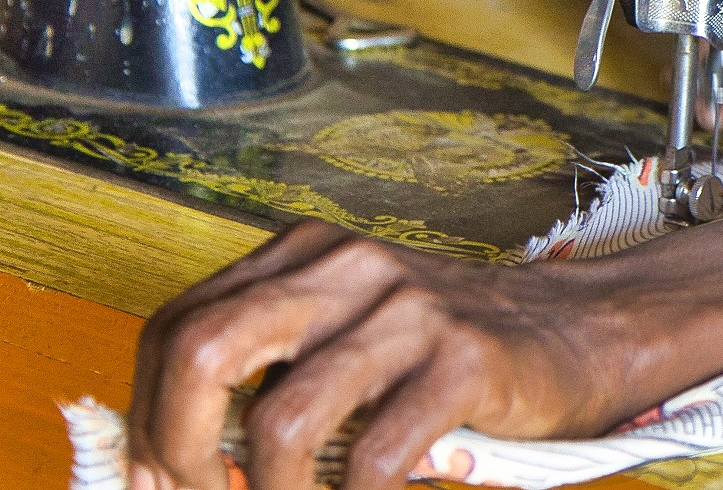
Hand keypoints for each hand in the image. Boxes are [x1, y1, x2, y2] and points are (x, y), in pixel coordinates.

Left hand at [126, 221, 651, 489]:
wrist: (577, 334)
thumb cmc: (444, 355)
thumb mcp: (342, 341)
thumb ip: (265, 376)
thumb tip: (162, 463)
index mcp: (302, 255)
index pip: (175, 328)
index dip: (145, 419)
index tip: (154, 481)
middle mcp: (345, 267)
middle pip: (204, 351)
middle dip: (174, 449)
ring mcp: (406, 310)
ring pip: (282, 417)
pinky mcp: (462, 358)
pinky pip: (376, 455)